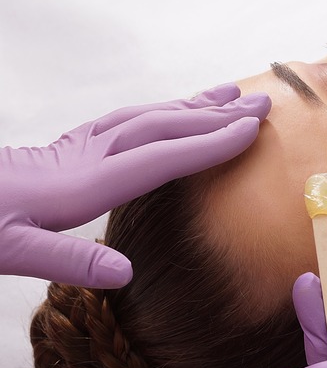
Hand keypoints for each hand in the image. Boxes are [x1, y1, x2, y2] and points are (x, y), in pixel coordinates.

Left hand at [0, 83, 269, 287]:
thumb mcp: (11, 252)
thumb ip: (68, 261)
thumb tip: (125, 273)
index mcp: (82, 184)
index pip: (160, 157)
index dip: (209, 143)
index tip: (250, 131)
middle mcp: (89, 155)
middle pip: (163, 126)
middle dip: (216, 115)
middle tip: (261, 103)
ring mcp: (83, 145)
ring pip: (149, 115)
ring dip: (195, 104)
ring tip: (230, 94)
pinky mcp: (76, 145)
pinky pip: (131, 118)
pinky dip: (164, 109)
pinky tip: (176, 110)